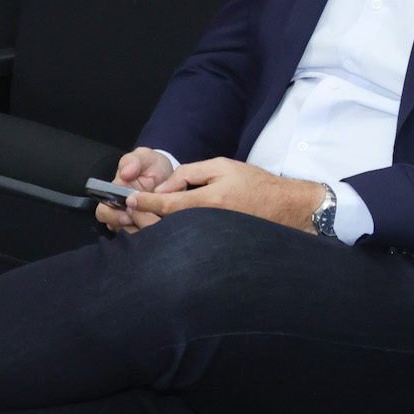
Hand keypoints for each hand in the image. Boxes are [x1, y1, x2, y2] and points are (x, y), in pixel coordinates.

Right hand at [95, 147, 177, 233]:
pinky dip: (151, 233)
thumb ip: (133, 161)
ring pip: (130, 234)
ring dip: (140, 229)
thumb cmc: (152, 167)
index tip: (127, 215)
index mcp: (114, 195)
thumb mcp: (144, 157)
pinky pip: (143, 238)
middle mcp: (120, 211)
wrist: (172, 177)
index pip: (103, 212)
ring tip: (155, 219)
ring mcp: (133, 221)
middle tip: (142, 219)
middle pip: (113, 227)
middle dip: (128, 225)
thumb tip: (125, 173)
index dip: (112, 216)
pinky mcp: (146, 228)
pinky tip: (160, 224)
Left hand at [125, 156, 325, 232]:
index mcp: (209, 201)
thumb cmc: (254, 184)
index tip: (130, 199)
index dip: (146, 201)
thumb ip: (190, 172)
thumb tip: (166, 186)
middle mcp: (207, 224)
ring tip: (143, 218)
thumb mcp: (222, 165)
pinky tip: (164, 228)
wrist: (283, 208)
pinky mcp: (211, 248)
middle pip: (164, 225)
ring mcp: (209, 239)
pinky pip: (185, 242)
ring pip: (173, 236)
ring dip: (154, 227)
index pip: (167, 204)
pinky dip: (170, 236)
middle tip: (132, 209)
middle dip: (144, 217)